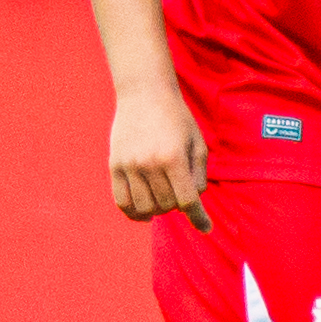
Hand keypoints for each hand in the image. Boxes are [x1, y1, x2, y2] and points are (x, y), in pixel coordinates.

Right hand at [107, 82, 211, 231]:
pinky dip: (134, 213)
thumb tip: (193, 203)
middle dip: (178, 204)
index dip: (199, 217)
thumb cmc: (177, 118)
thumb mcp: (197, 142)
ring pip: (145, 208)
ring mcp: (128, 165)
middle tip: (181, 192)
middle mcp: (149, 164)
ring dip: (158, 209)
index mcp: (173, 157)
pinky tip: (145, 213)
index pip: (187, 200)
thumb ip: (199, 174)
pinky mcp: (114, 165)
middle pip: (167, 205)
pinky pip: (122, 202)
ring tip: (164, 198)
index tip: (206, 228)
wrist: (144, 93)